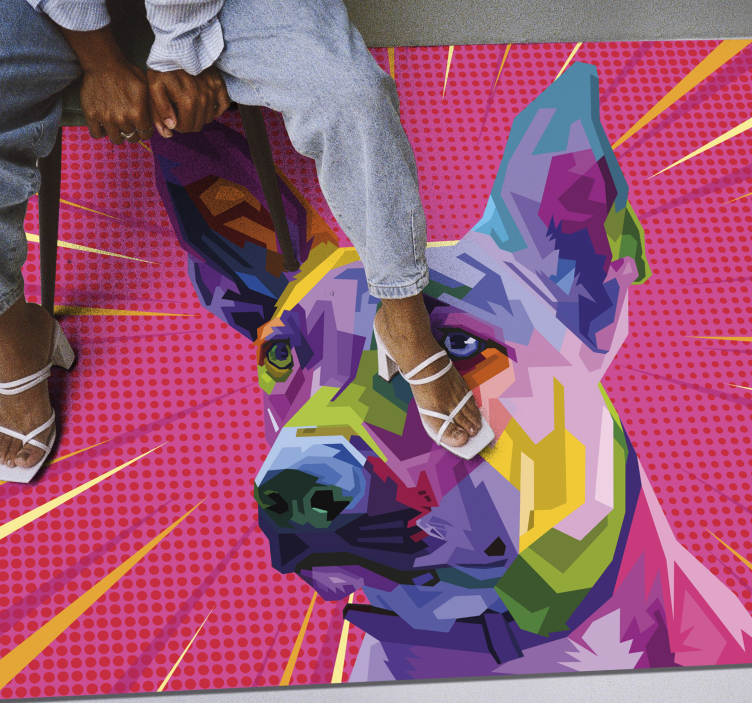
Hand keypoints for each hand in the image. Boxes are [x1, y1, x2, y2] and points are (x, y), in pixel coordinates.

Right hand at [59, 26, 153, 145]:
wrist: (104, 63)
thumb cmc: (128, 74)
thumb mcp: (147, 88)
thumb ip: (152, 108)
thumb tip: (158, 123)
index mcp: (137, 113)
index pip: (146, 134)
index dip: (146, 130)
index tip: (143, 126)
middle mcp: (121, 119)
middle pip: (132, 137)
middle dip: (134, 132)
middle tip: (131, 124)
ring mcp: (105, 118)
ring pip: (116, 139)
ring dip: (119, 134)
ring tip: (119, 125)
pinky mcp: (91, 114)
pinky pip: (96, 134)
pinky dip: (101, 131)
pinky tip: (105, 124)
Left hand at [148, 67, 231, 137]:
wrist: (176, 47)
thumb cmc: (163, 68)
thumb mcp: (155, 88)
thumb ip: (160, 111)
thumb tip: (171, 129)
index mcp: (187, 101)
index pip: (186, 127)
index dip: (177, 126)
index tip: (171, 117)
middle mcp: (203, 98)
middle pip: (198, 124)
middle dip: (188, 122)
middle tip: (179, 112)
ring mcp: (212, 91)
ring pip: (209, 117)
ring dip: (200, 116)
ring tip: (189, 105)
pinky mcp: (219, 84)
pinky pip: (224, 104)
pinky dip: (217, 108)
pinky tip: (208, 106)